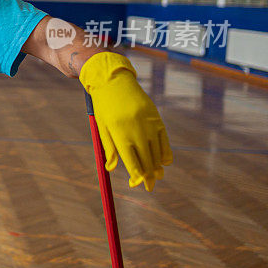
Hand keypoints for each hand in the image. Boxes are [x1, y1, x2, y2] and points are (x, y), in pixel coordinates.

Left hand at [79, 52, 172, 190]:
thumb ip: (109, 148)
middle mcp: (136, 130)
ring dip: (158, 167)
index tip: (136, 184)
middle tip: (150, 187)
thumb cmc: (104, 106)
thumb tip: (110, 168)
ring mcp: (148, 124)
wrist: (114, 81)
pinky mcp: (157, 118)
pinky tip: (165, 162)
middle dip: (149, 176)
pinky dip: (165, 153)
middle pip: (147, 160)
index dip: (136, 176)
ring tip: (158, 176)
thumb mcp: (102, 127)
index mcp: (119, 133)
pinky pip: (164, 140)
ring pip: (157, 152)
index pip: (132, 162)